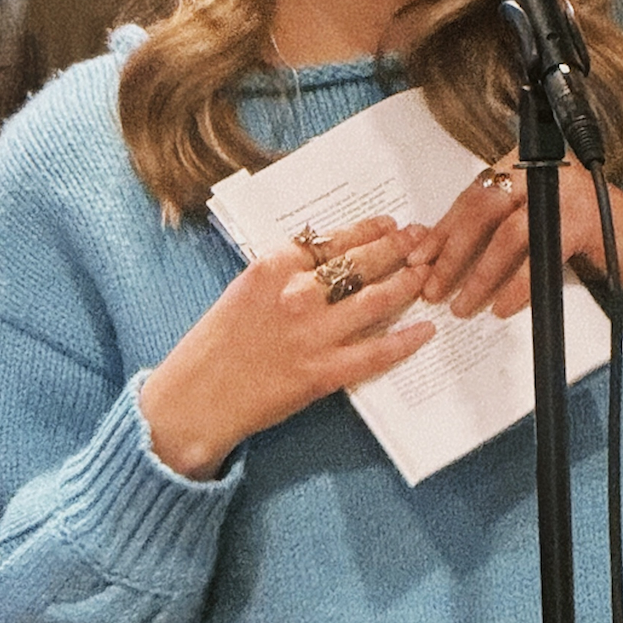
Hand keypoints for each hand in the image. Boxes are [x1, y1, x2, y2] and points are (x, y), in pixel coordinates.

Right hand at [141, 217, 437, 479]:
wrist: (196, 398)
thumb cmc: (214, 345)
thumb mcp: (244, 291)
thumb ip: (283, 272)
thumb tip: (323, 258)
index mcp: (272, 269)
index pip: (331, 240)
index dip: (367, 230)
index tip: (388, 224)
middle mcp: (296, 295)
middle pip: (360, 264)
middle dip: (397, 248)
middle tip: (421, 239)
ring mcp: (312, 334)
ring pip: (375, 301)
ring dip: (406, 283)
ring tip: (426, 274)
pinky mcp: (322, 373)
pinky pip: (375, 353)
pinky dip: (405, 340)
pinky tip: (425, 330)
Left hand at [405, 161, 622, 318]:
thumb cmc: (595, 247)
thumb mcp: (541, 235)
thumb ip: (502, 237)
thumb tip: (446, 263)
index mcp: (527, 169)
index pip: (472, 195)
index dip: (442, 229)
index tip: (416, 260)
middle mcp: (544, 171)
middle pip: (482, 206)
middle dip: (451, 251)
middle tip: (430, 287)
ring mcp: (566, 191)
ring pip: (506, 231)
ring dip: (478, 273)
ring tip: (462, 306)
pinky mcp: (586, 219)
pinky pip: (539, 254)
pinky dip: (517, 284)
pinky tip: (502, 307)